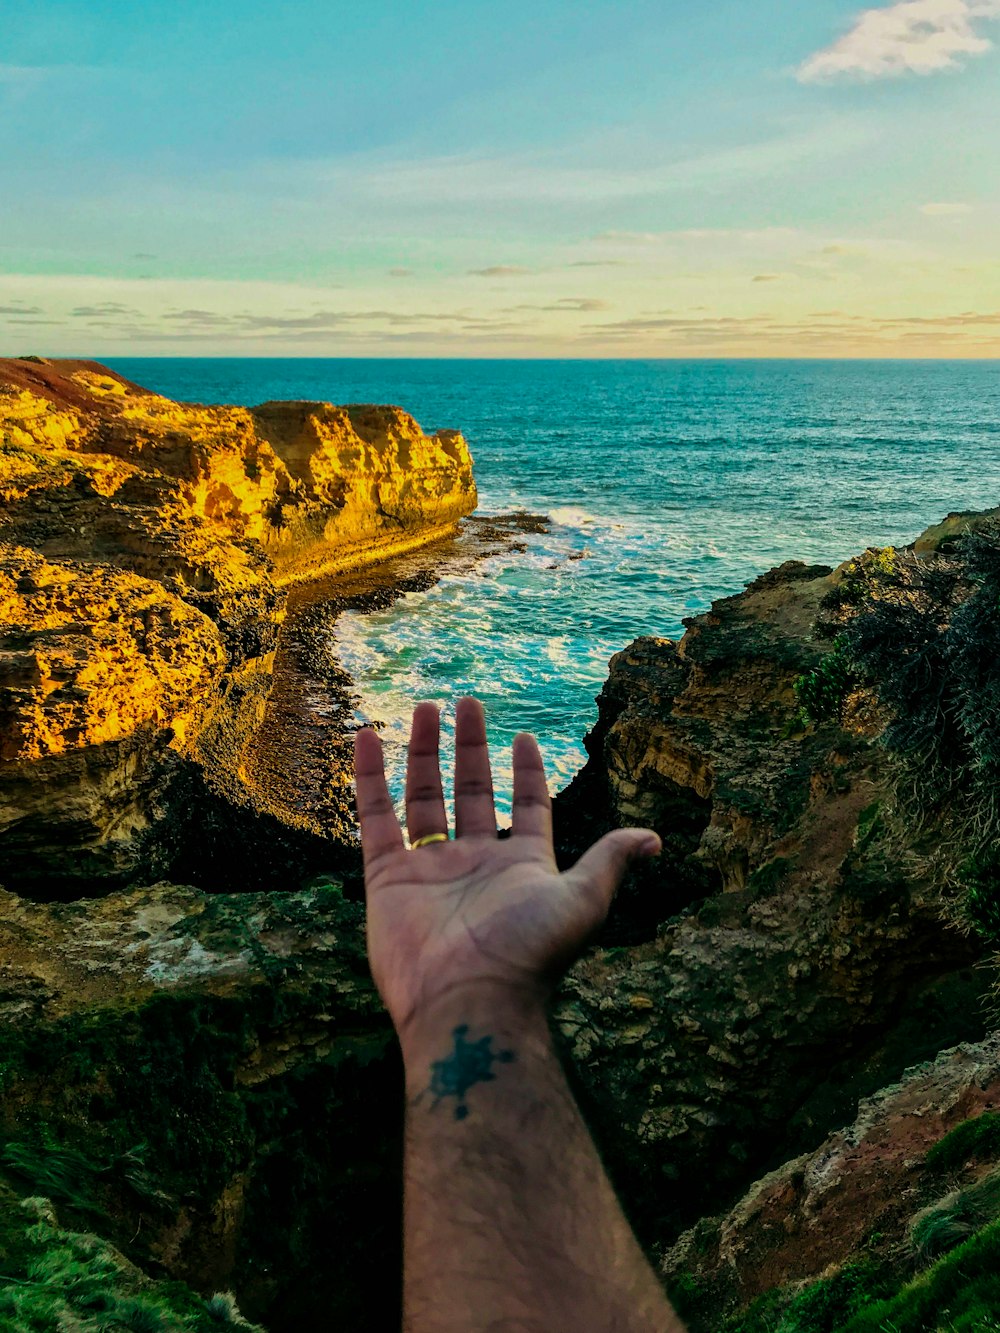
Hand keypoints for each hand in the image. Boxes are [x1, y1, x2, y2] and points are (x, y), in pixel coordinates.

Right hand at [354, 698, 660, 1044]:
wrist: (468, 1000)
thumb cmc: (529, 951)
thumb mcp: (582, 899)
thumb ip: (608, 861)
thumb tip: (655, 839)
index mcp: (522, 864)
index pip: (525, 807)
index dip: (526, 773)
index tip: (524, 737)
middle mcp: (475, 863)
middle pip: (471, 792)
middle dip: (469, 748)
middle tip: (466, 702)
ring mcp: (429, 869)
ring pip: (424, 798)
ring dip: (424, 751)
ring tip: (426, 706)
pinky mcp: (387, 878)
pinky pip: (376, 818)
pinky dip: (370, 778)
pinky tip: (367, 738)